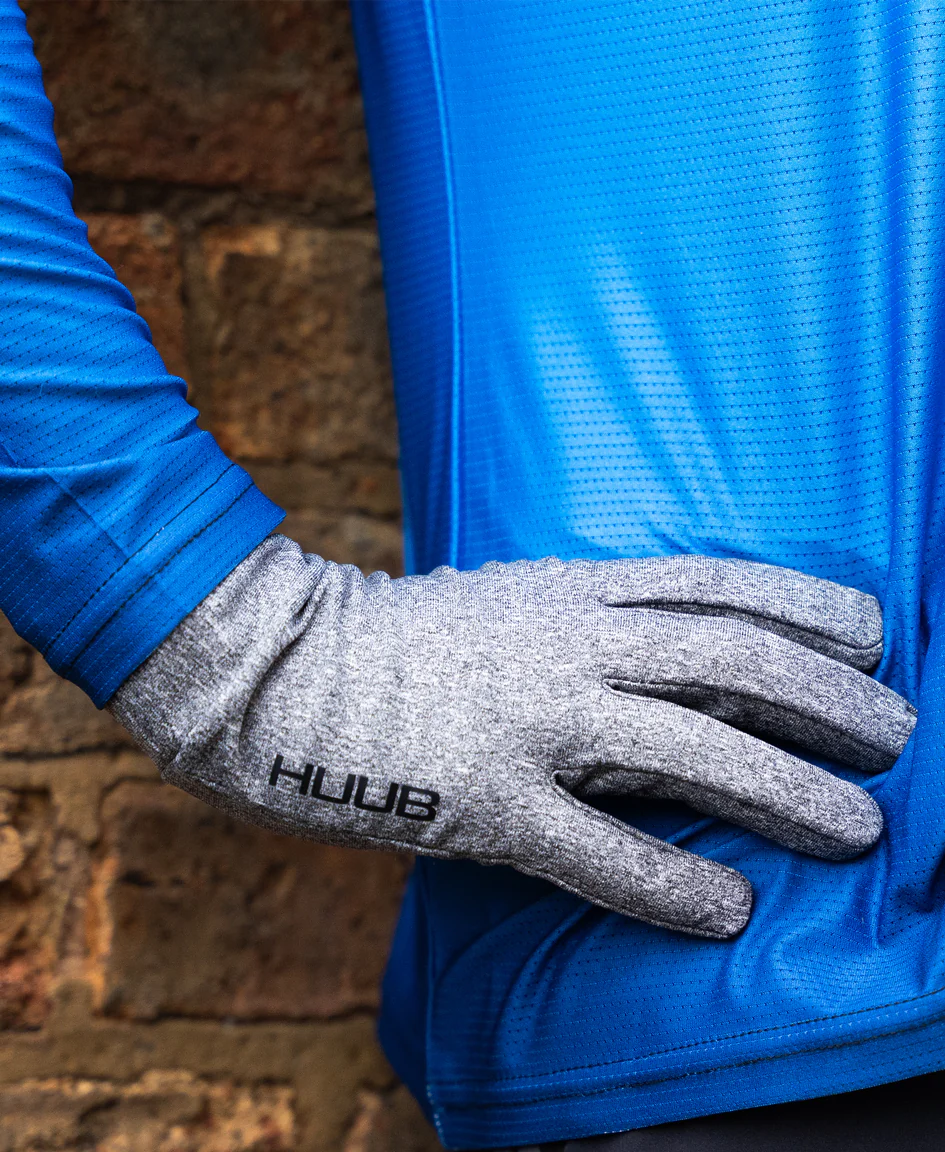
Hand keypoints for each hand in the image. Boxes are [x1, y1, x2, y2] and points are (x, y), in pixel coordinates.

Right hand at [110, 536, 915, 939]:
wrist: (281, 671)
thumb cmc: (399, 638)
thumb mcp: (503, 600)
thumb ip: (588, 621)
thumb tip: (681, 658)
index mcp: (568, 587)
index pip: (716, 582)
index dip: (807, 606)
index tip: (873, 634)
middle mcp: (565, 642)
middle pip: (730, 659)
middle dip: (829, 699)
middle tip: (896, 736)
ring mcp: (530, 719)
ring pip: (691, 749)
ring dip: (786, 791)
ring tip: (856, 827)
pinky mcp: (486, 800)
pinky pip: (599, 851)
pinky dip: (671, 883)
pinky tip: (730, 912)